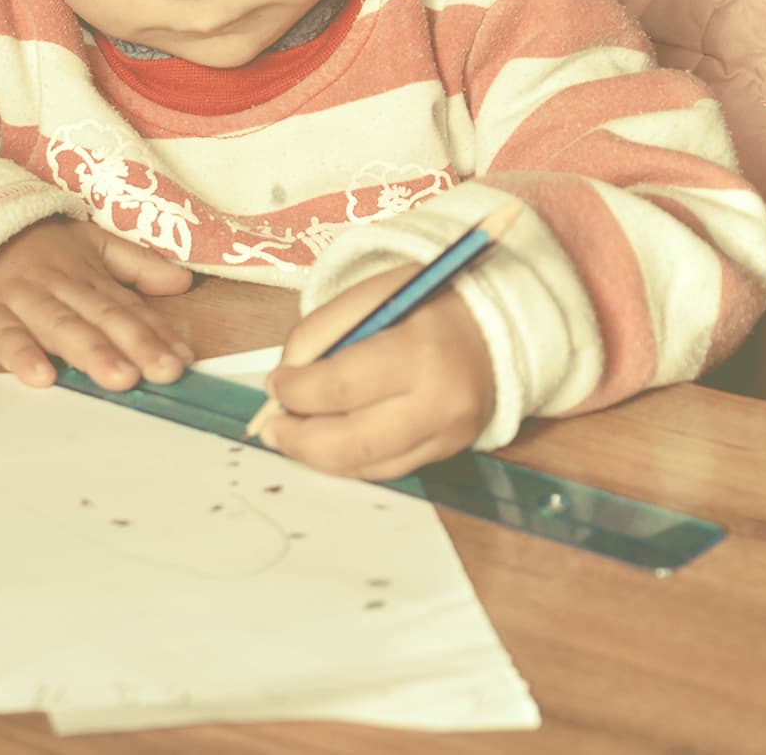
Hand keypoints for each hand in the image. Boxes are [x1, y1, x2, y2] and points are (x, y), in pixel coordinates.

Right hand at [0, 217, 194, 390]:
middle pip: (103, 317)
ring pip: (61, 327)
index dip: (159, 333)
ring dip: (92, 353)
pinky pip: (3, 336)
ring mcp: (22, 299)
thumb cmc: (31, 245)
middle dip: (137, 344)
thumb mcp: (87, 242)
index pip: (129, 307)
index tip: (185, 359)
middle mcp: (60, 287)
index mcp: (88, 275)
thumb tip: (183, 282)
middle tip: (165, 371)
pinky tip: (41, 376)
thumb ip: (135, 263)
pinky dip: (21, 355)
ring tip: (120, 378)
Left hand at [256, 264, 495, 479]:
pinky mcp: (447, 453)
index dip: (296, 392)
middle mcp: (439, 404)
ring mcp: (447, 437)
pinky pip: (385, 469)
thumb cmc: (427, 306)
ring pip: (365, 466)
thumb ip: (320, 332)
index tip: (274, 384)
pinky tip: (327, 442)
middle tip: (270, 428)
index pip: (341, 387)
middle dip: (299, 439)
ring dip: (317, 456)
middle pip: (351, 442)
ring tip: (290, 437)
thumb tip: (282, 380)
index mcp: (421, 353)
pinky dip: (348, 461)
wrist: (496, 328)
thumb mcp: (372, 296)